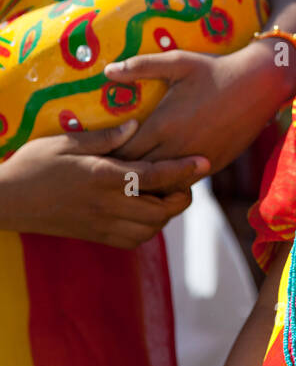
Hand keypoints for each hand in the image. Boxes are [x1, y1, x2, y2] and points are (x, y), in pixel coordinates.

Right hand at [0, 121, 208, 246]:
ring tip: (167, 194)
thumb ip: (105, 137)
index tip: (205, 161)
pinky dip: (148, 229)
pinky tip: (145, 211)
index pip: (154, 176)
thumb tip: (137, 125)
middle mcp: (106, 205)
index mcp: (102, 177)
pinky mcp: (94, 236)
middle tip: (186, 180)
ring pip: (151, 229)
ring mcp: (100, 225)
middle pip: (161, 210)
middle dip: (181, 196)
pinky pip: (132, 240)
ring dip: (166, 214)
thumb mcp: (66, 141)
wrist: (5, 201)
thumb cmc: (33, 164)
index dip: (184, 170)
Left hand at [105, 43, 295, 172]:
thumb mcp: (178, 62)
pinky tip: (158, 182)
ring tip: (127, 184)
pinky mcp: (211, 165)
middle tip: (103, 176)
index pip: (122, 153)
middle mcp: (176, 147)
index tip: (94, 158)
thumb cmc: (215, 70)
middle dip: (120, 176)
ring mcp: (194, 160)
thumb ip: (141, 66)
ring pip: (160, 185)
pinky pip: (183, 184)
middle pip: (137, 174)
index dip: (106, 159)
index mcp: (162, 124)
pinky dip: (168, 185)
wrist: (259, 85)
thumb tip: (107, 71)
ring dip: (144, 185)